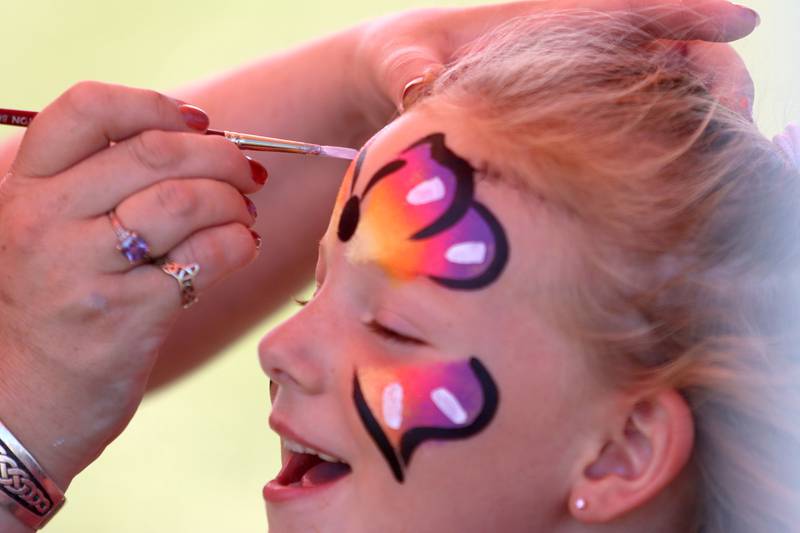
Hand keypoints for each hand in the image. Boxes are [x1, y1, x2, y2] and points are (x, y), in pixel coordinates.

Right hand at [0, 82, 263, 488]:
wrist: (27, 401)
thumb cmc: (56, 304)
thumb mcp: (50, 233)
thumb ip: (104, 183)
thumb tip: (201, 139)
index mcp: (26, 187)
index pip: (87, 108)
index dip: (154, 106)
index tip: (199, 124)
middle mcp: (46, 221)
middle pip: (155, 152)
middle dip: (221, 156)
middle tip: (248, 172)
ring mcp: (84, 269)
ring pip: (185, 200)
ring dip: (234, 202)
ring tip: (245, 215)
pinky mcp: (126, 315)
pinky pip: (204, 256)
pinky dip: (239, 242)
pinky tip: (244, 246)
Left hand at [354, 0, 759, 123]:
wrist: (394, 76)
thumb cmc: (400, 56)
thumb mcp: (402, 59)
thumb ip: (412, 72)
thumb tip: (420, 88)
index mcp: (546, 22)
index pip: (630, 9)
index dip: (690, 12)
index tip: (743, 19)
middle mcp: (576, 49)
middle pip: (673, 51)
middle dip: (718, 79)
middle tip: (741, 127)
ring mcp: (581, 84)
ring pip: (665, 89)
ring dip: (704, 118)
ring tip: (728, 161)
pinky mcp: (574, 118)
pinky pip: (634, 124)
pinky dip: (666, 143)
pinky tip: (678, 180)